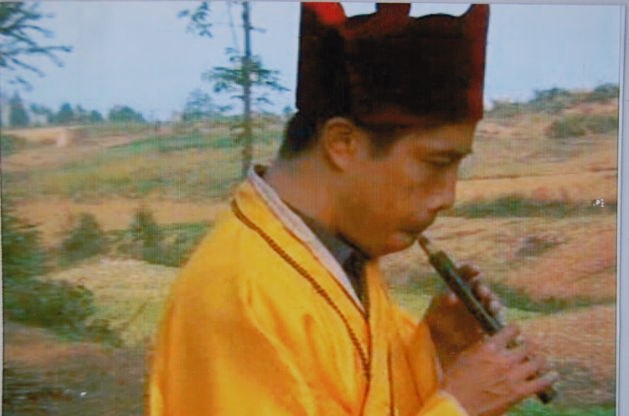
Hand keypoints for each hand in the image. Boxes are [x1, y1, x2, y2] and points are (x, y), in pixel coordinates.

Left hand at [424, 264, 503, 369]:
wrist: (440, 349)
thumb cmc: (434, 327)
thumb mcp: (433, 314)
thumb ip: (441, 303)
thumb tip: (452, 296)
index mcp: (458, 289)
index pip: (466, 274)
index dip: (471, 270)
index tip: (475, 270)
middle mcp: (472, 298)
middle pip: (482, 289)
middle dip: (483, 289)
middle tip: (481, 292)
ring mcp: (482, 311)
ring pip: (492, 303)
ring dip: (493, 303)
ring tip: (490, 307)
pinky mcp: (488, 326)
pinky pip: (497, 321)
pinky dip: (500, 320)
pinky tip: (497, 320)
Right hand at [443, 324, 558, 415]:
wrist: (458, 405)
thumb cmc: (456, 382)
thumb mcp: (464, 358)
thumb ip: (480, 348)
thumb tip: (490, 342)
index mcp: (490, 348)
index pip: (511, 331)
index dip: (516, 330)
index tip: (517, 331)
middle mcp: (504, 359)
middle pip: (528, 346)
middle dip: (530, 345)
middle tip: (531, 346)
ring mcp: (513, 376)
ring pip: (537, 362)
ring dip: (541, 360)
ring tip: (542, 360)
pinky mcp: (518, 393)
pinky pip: (541, 383)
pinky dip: (550, 378)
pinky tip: (554, 375)